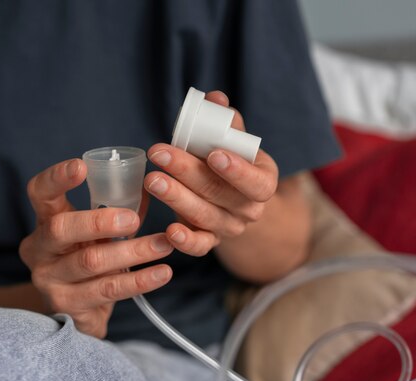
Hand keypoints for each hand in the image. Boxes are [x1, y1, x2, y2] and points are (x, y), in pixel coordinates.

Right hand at [19, 159, 173, 337]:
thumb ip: (117, 210)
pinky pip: (108, 290)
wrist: (78, 312)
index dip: (56, 178)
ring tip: (164, 245)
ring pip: (91, 261)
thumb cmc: (89, 259)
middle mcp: (39, 250)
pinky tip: (161, 273)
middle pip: (61, 229)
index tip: (82, 166)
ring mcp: (49, 281)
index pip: (39, 193)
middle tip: (133, 219)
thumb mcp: (96, 234)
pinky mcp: (68, 306)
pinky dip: (138, 280)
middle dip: (99, 221)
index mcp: (44, 222)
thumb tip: (151, 186)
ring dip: (132, 252)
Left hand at [145, 91, 277, 255]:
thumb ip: (226, 122)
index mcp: (263, 182)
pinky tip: (168, 230)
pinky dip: (184, 241)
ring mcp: (229, 228)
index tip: (214, 154)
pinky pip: (199, 247)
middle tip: (159, 153)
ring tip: (152, 179)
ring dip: (175, 197)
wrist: (233, 200)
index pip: (256, 182)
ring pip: (204, 216)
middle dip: (187, 172)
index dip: (237, 171)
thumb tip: (214, 98)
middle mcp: (249, 209)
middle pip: (219, 194)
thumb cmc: (232, 162)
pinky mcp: (209, 241)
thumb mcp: (234, 142)